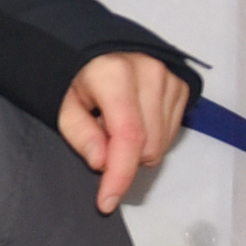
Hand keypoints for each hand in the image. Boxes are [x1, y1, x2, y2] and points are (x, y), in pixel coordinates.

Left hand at [58, 52, 190, 214]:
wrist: (96, 44)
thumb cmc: (75, 74)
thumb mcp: (62, 103)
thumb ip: (81, 134)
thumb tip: (103, 163)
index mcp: (115, 75)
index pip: (127, 137)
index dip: (119, 174)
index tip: (107, 200)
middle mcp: (150, 74)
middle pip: (148, 146)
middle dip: (122, 158)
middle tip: (99, 140)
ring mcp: (171, 78)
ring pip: (162, 143)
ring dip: (137, 148)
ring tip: (113, 123)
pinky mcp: (183, 85)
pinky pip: (172, 131)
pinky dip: (151, 135)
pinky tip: (133, 118)